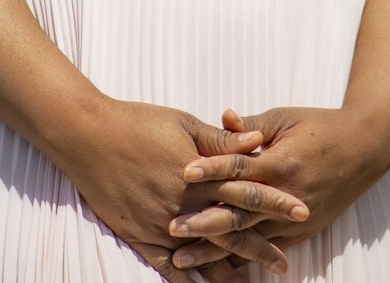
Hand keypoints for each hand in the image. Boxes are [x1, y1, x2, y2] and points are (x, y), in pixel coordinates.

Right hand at [62, 97, 308, 278]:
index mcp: (198, 174)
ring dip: (230, 270)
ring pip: (204, 256)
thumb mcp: (183, 123)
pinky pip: (169, 268)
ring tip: (252, 282)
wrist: (88, 137)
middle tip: (285, 263)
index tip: (302, 211)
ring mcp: (162, 226)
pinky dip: (189, 280)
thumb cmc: (137, 123)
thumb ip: (220, 139)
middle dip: (262, 246)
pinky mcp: (140, 237)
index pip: (247, 191)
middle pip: (231, 230)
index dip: (275, 202)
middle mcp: (184, 205)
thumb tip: (258, 141)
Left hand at [162, 105, 383, 272]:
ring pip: (248, 238)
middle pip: (240, 212)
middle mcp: (286, 195)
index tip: (183, 172)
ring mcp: (294, 219)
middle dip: (204, 223)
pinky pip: (266, 249)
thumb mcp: (284, 118)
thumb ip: (251, 124)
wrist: (363, 150)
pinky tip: (216, 269)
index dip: (211, 169)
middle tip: (172, 228)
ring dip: (214, 249)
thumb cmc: (319, 126)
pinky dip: (241, 259)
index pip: (240, 167)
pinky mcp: (300, 232)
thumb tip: (222, 118)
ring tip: (182, 258)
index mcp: (282, 162)